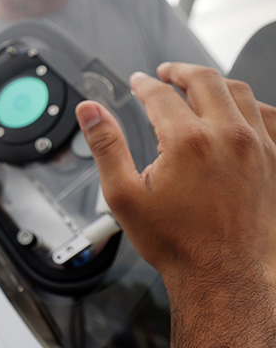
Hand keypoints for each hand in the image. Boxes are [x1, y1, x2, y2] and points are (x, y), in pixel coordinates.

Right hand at [75, 62, 275, 309]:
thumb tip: (89, 111)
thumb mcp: (123, 195)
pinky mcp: (274, 161)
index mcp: (187, 141)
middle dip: (180, 71)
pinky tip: (238, 111)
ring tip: (198, 85)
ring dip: (214, 83)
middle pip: (205, 80)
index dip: (144, 84)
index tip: (138, 82)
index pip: (161, 94)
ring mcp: (257, 147)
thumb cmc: (177, 242)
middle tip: (166, 72)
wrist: (224, 276)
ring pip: (240, 92)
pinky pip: (268, 115)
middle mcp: (227, 137)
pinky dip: (250, 105)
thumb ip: (106, 145)